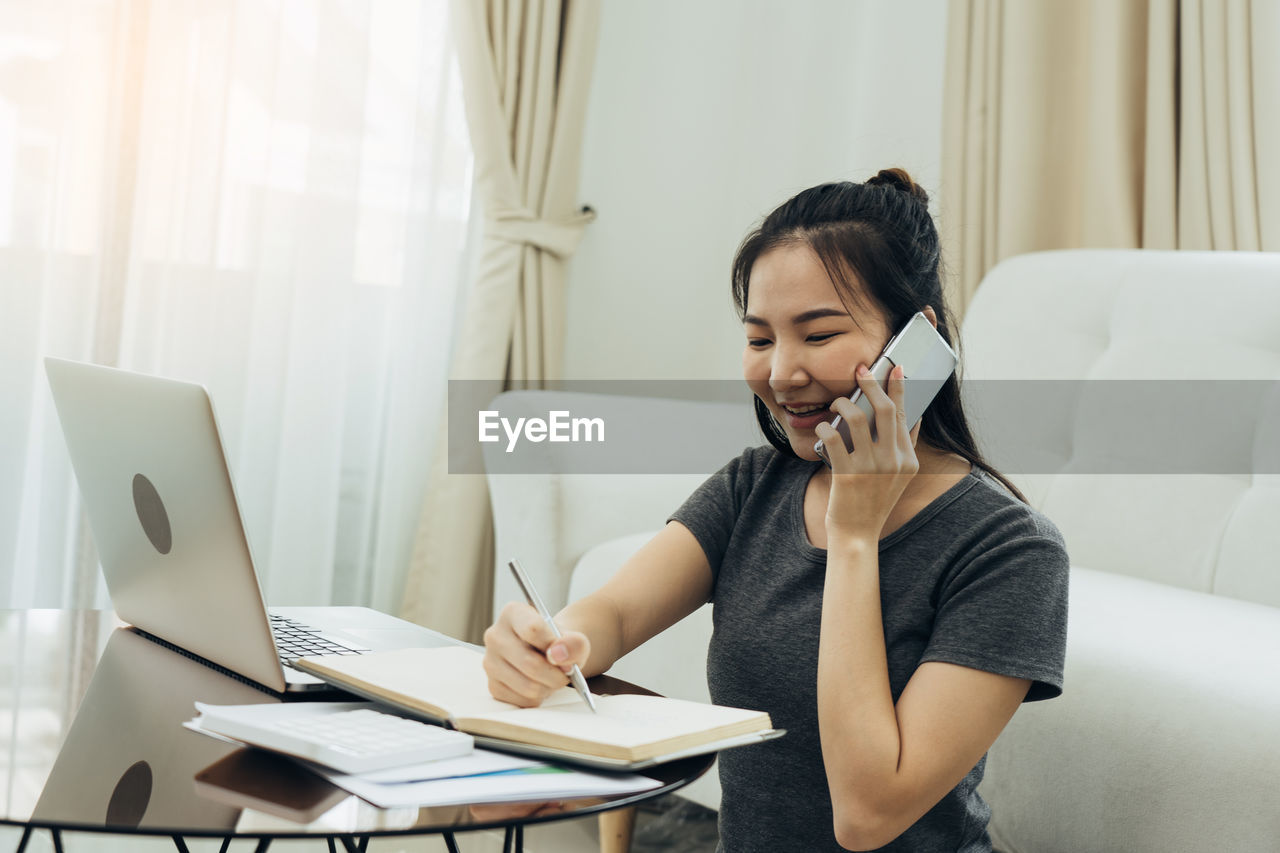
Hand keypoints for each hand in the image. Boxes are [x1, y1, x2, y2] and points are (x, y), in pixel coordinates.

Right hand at [482, 601, 590, 706]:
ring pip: (528, 686)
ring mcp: (490, 662)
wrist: (549, 655)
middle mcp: (495, 635)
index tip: (564, 653)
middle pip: (530, 663)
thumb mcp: (574, 638)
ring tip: (552, 677)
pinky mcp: (493, 686)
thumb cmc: (558, 643)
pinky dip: (538, 698)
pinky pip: (522, 701)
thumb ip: (574, 642)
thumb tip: (558, 654)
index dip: (554, 646)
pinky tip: (539, 685)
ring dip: (548, 687)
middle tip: (565, 673)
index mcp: (512, 613)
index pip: (533, 630)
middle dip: (556, 675)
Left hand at [814, 364, 920, 541]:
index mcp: (908, 460)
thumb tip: (912, 417)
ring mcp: (871, 468)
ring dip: (844, 403)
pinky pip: (833, 437)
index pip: (904, 415)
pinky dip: (825, 426)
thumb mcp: (899, 477)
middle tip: (860, 369)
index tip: (895, 367)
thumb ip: (904, 448)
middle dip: (871, 383)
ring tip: (837, 403)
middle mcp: (893, 461)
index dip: (899, 388)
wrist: (858, 534)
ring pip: (857, 418)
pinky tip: (823, 426)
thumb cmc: (873, 502)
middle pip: (885, 410)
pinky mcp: (847, 474)